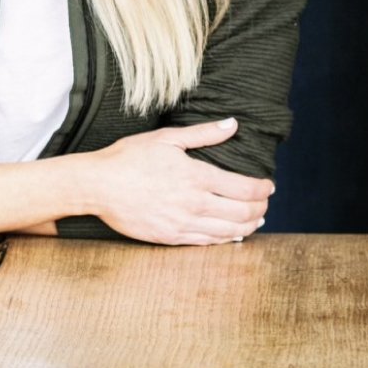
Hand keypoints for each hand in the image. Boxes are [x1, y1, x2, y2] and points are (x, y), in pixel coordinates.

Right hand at [87, 117, 273, 245]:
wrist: (97, 186)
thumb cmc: (129, 158)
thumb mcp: (167, 138)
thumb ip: (204, 134)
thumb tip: (233, 124)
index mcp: (196, 176)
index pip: (244, 188)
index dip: (263, 189)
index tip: (270, 186)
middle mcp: (194, 204)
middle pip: (242, 212)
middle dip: (261, 208)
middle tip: (266, 202)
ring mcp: (182, 224)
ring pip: (229, 231)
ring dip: (249, 226)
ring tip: (257, 220)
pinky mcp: (170, 238)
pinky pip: (207, 243)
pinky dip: (226, 239)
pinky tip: (234, 234)